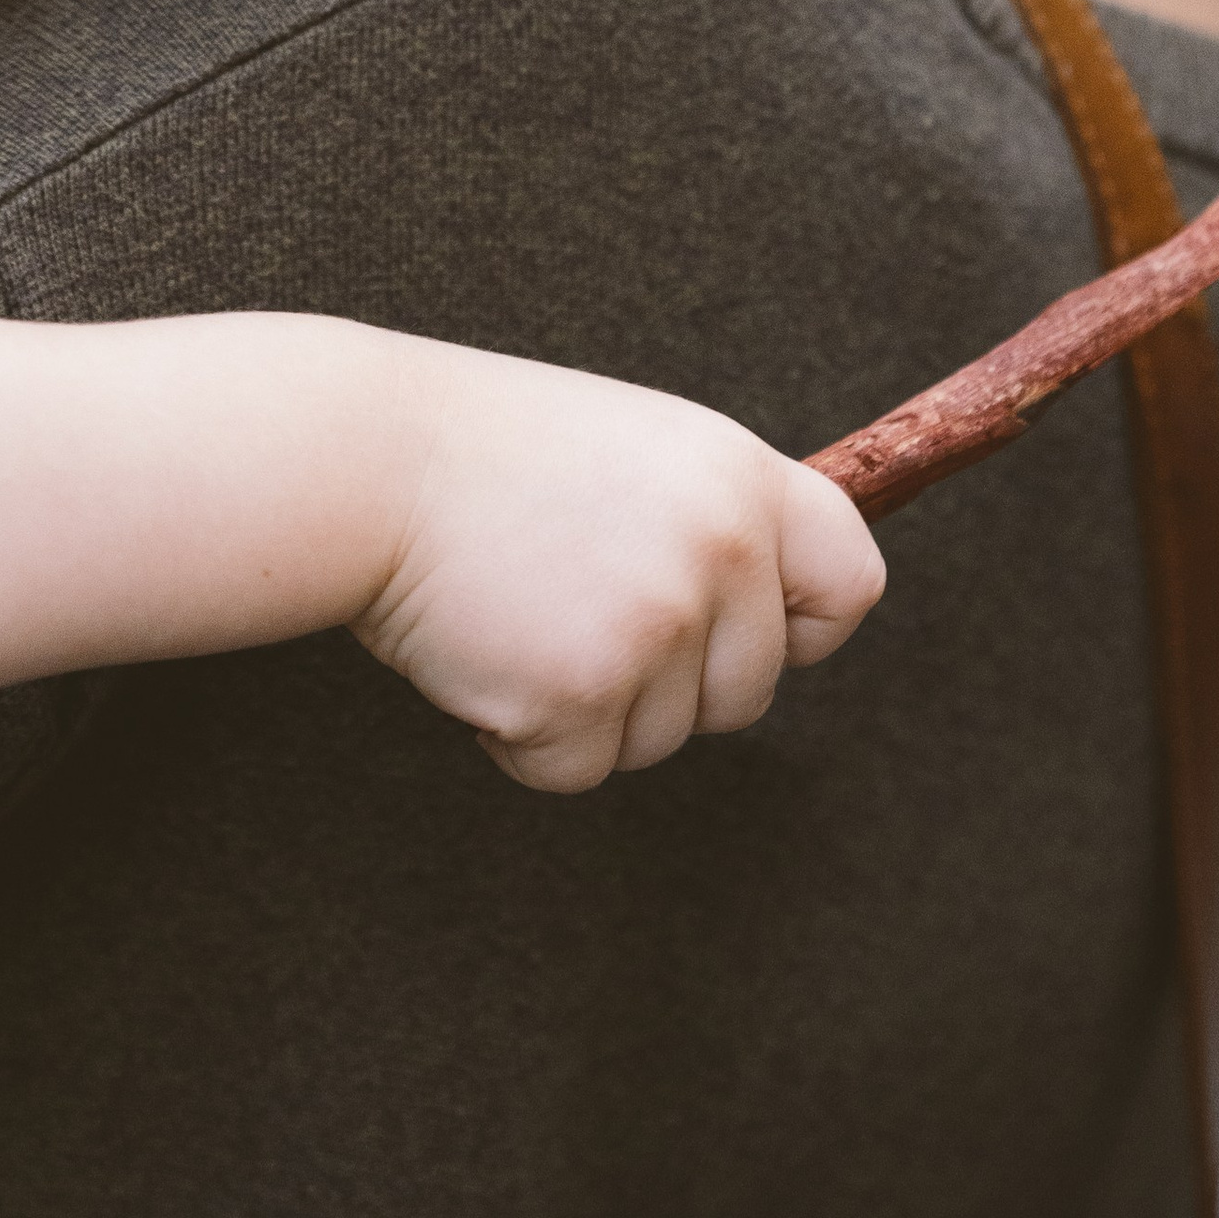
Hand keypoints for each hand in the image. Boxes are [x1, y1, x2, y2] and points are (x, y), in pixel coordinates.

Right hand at [351, 343, 884, 793]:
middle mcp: (720, 550)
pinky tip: (481, 651)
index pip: (851, 581)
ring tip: (519, 608)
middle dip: (670, 682)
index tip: (755, 631)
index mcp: (738, 476)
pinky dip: (525, 737)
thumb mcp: (634, 449)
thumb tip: (763, 616)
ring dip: (591, 704)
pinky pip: (580, 767)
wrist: (367, 461)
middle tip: (573, 606)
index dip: (805, 626)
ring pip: (661, 737)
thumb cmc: (486, 453)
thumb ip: (709, 520)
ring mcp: (657, 626)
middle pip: (748, 689)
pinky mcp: (585, 694)